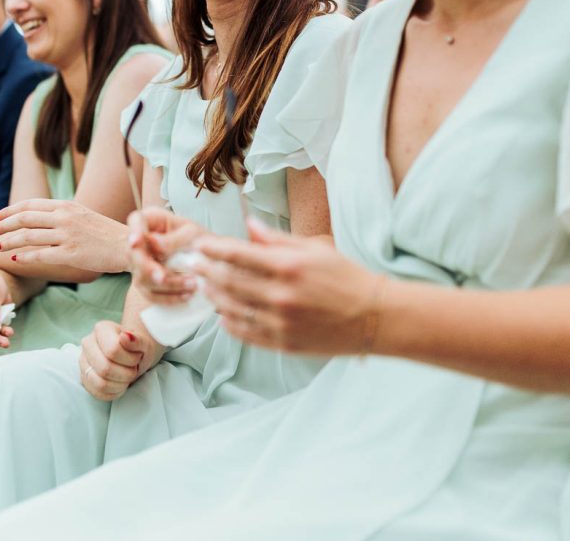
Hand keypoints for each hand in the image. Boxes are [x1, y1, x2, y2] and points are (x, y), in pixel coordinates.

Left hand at [0, 199, 129, 273]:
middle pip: (24, 219)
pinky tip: (16, 259)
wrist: (127, 246)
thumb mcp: (82, 215)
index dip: (9, 211)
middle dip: (3, 226)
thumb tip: (39, 219)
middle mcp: (64, 217)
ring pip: (28, 237)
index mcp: (66, 205)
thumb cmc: (105, 233)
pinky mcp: (71, 254)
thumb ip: (61, 214)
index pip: (29, 204)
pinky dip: (25, 257)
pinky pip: (41, 255)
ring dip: (9, 242)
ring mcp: (67, 235)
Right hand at [78, 321, 146, 400]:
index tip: (137, 357)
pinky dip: (113, 392)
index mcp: (101, 329)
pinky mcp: (84, 378)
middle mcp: (88, 343)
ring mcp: (83, 362)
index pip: (113, 350)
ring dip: (120, 384)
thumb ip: (137, 340)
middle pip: (105, 368)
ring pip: (100, 383)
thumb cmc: (137, 348)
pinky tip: (120, 383)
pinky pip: (98, 392)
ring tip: (126, 376)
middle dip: (126, 373)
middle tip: (133, 369)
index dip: (130, 359)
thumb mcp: (144, 343)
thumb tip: (125, 336)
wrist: (133, 355)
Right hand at [129, 208, 206, 304]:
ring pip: (143, 278)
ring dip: (167, 284)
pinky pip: (152, 294)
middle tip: (162, 277)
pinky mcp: (146, 283)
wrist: (199, 255)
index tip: (136, 242)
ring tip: (191, 285)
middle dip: (148, 268)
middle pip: (135, 255)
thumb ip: (175, 238)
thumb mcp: (191, 232)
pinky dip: (169, 298)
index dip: (134, 232)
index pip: (135, 220)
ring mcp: (139, 264)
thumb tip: (155, 243)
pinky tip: (186, 296)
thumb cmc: (194, 238)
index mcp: (150, 221)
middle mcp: (140, 242)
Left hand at [195, 220, 383, 355]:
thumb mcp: (315, 249)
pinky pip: (247, 334)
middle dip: (207, 271)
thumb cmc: (347, 277)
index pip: (237, 255)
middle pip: (229, 282)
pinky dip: (230, 323)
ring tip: (205, 287)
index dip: (214, 249)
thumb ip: (277, 240)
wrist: (375, 317)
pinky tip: (223, 315)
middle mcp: (280, 296)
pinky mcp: (285, 344)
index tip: (200, 245)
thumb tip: (249, 226)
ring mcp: (281, 323)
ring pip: (233, 309)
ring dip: (215, 296)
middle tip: (194, 265)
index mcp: (288, 267)